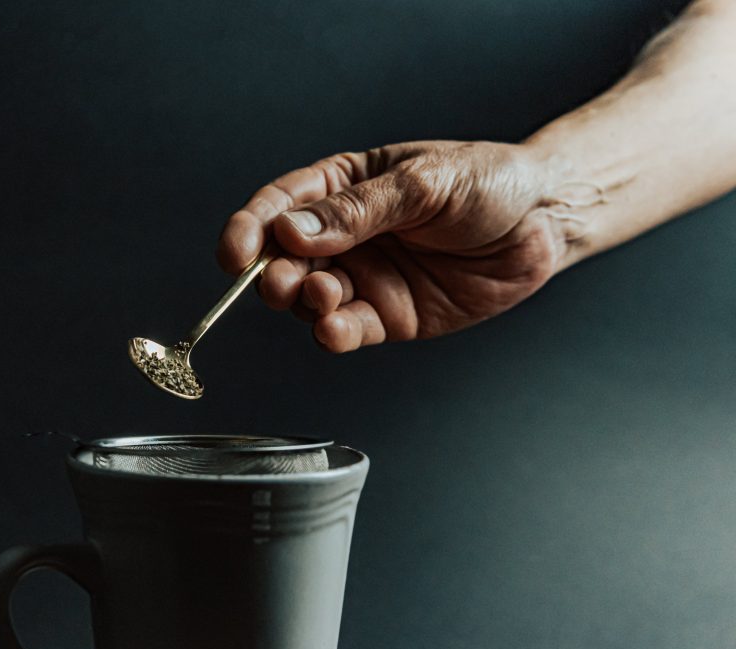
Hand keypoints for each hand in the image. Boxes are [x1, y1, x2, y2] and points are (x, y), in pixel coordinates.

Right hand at [217, 141, 564, 352]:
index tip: (234, 254)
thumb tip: (291, 231)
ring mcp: (364, 278)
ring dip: (304, 303)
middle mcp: (345, 237)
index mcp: (343, 187)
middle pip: (282, 260)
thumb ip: (357, 210)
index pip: (280, 207)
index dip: (250, 229)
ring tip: (323, 296)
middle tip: (286, 281)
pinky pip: (346, 330)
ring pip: (308, 300)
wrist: (546, 222)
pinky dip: (332, 333)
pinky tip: (334, 328)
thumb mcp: (423, 183)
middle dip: (273, 274)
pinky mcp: (388, 317)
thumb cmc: (488, 183)